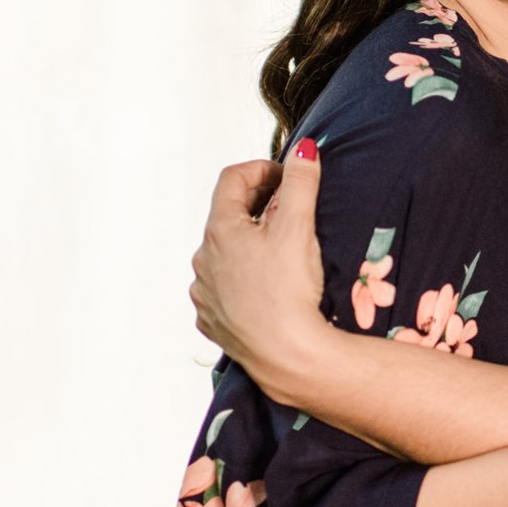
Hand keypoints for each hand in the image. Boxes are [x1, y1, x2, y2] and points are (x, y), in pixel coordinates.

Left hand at [190, 140, 327, 392]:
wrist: (286, 355)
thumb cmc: (289, 291)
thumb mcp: (299, 227)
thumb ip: (300, 183)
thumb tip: (304, 151)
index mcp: (219, 230)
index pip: (232, 179)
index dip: (262, 169)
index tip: (287, 178)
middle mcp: (203, 259)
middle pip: (227, 216)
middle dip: (257, 208)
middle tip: (290, 213)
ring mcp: (204, 292)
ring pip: (223, 255)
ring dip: (248, 246)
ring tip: (280, 255)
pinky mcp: (212, 321)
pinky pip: (223, 289)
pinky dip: (242, 280)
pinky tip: (265, 288)